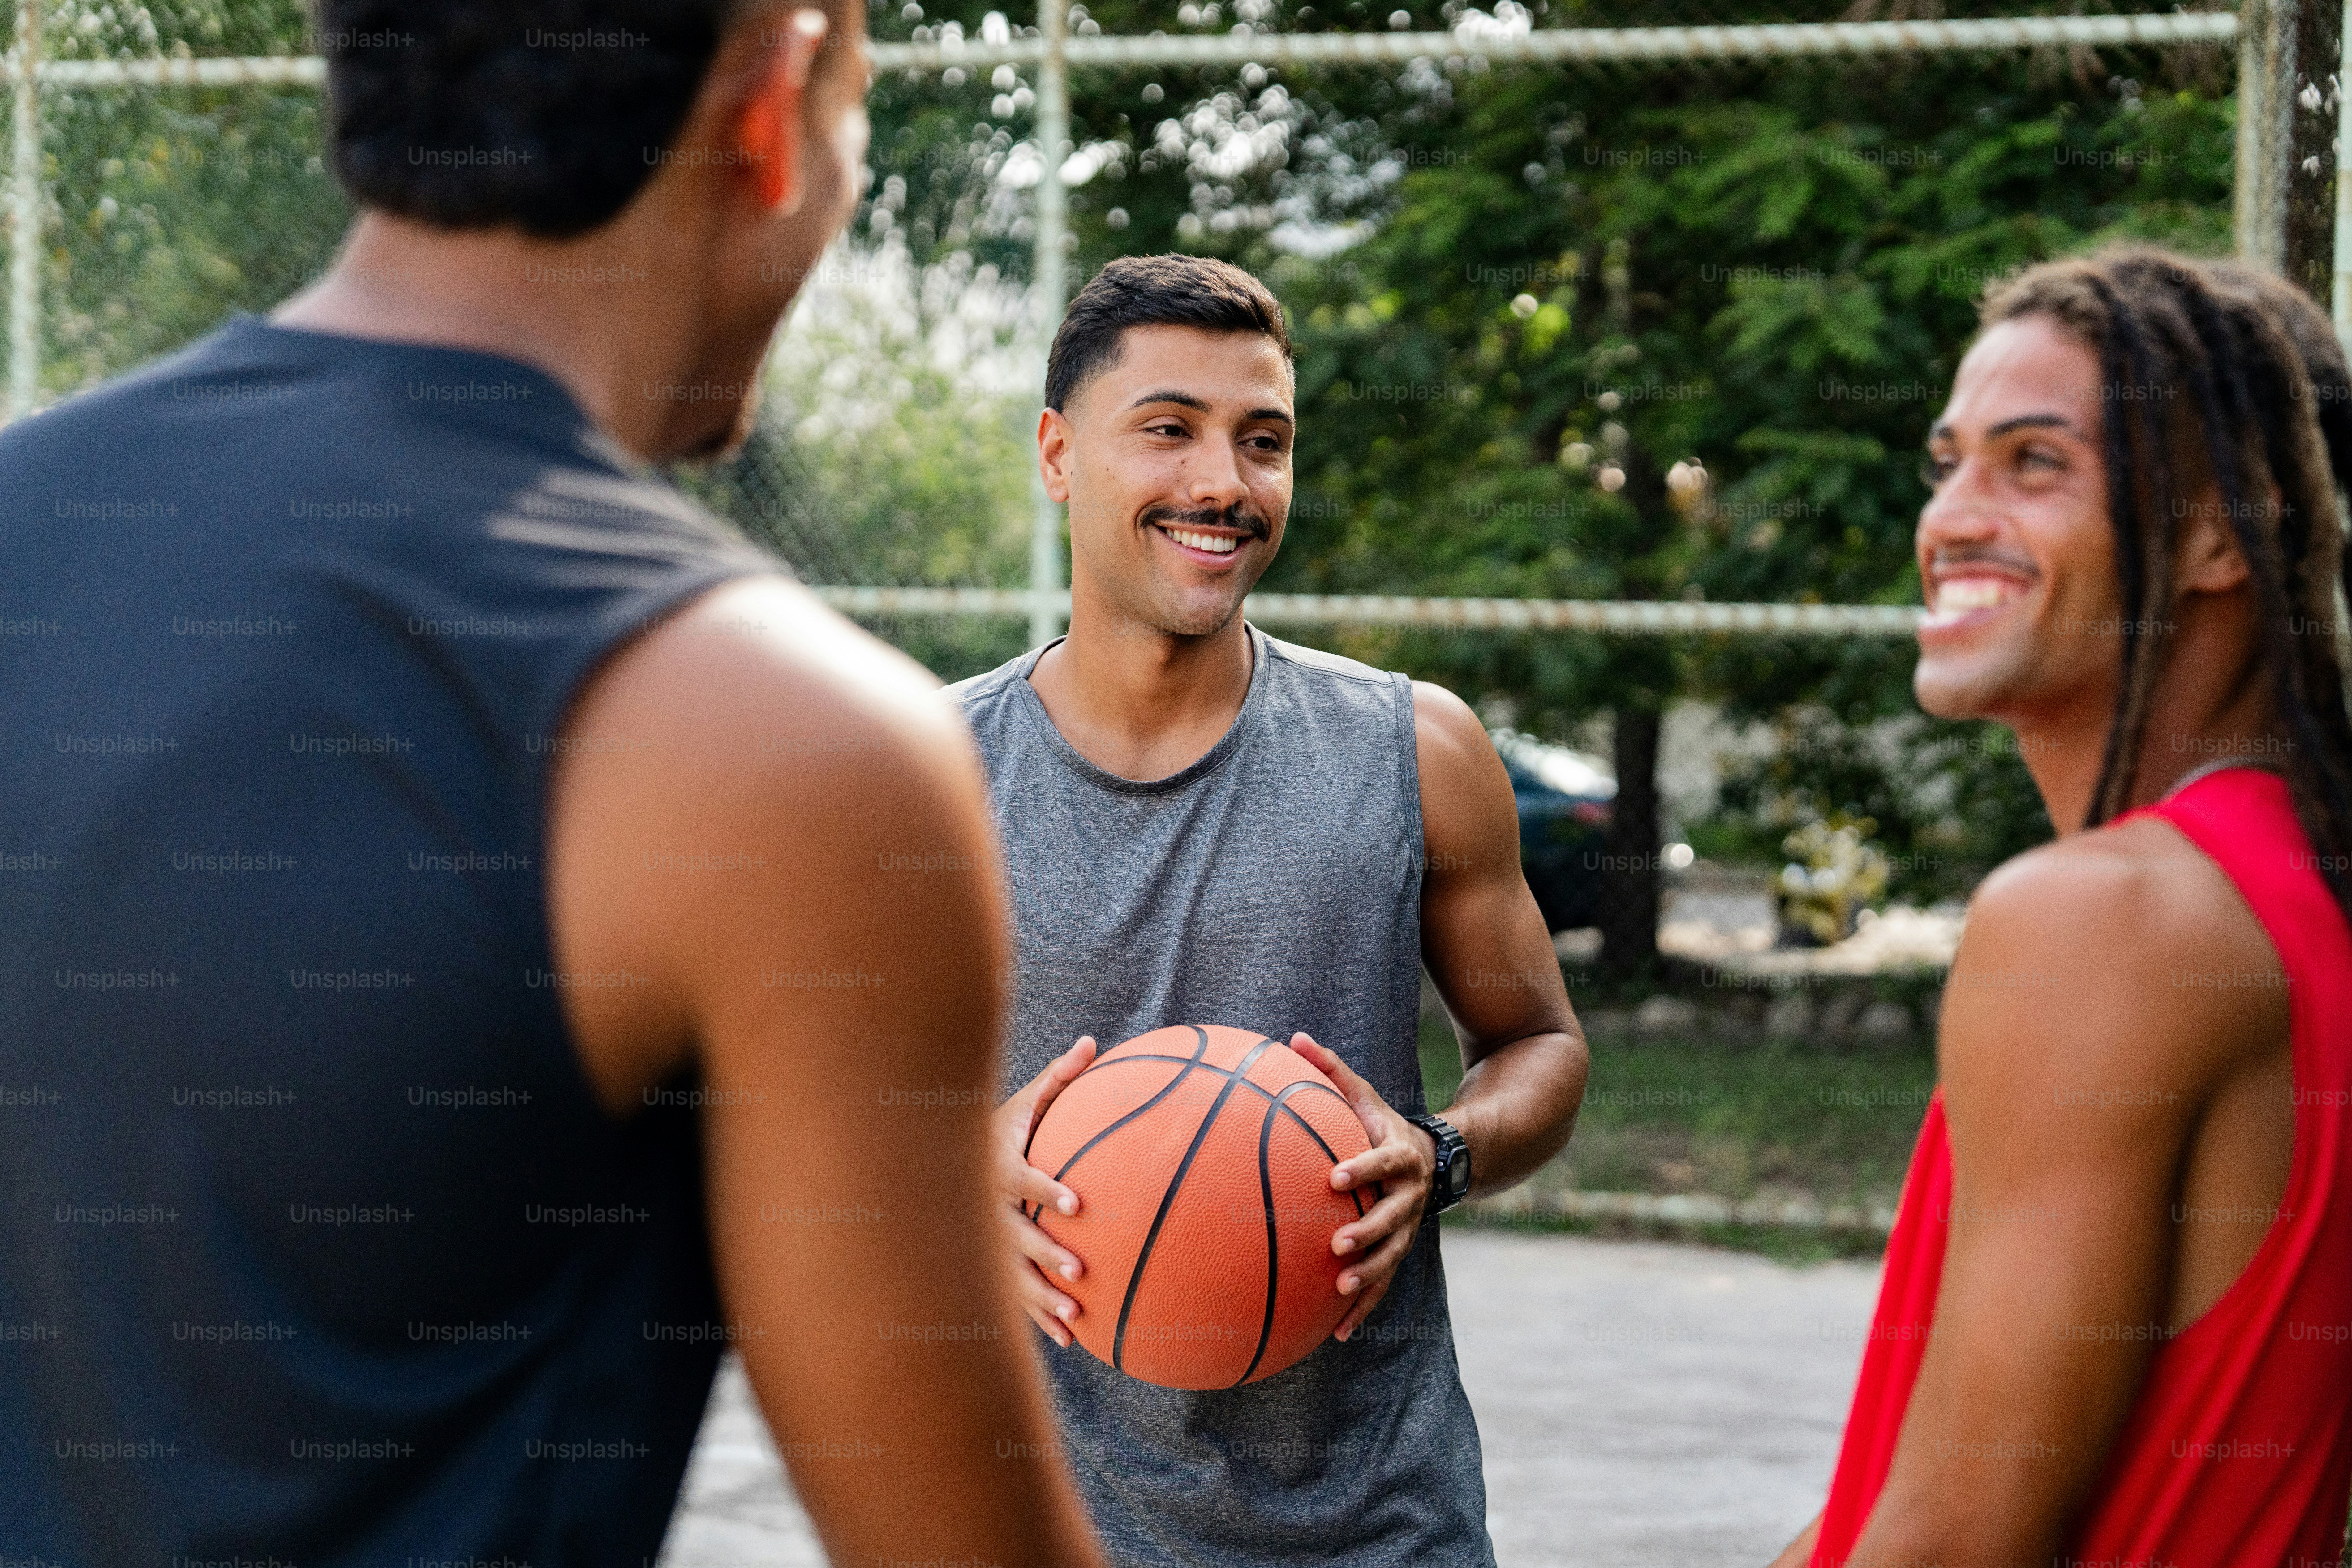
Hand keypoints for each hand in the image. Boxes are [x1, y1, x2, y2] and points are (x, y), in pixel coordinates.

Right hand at [993, 1035, 1097, 1347]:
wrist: (948, 1159)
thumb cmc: (999, 1123)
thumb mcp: (1025, 1099)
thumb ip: (1058, 1076)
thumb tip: (1093, 1042)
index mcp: (1000, 1165)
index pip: (1025, 1179)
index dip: (1048, 1189)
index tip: (1076, 1203)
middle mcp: (990, 1208)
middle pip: (1017, 1236)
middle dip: (1046, 1254)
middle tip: (1080, 1269)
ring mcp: (988, 1241)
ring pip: (1013, 1275)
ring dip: (1043, 1298)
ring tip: (1077, 1315)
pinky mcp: (993, 1264)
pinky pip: (1015, 1296)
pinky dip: (1039, 1319)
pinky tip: (1069, 1339)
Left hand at [1287, 1031, 1435, 1340]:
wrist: (1431, 1159)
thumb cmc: (1380, 1123)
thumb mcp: (1363, 1094)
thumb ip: (1331, 1069)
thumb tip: (1293, 1036)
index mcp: (1399, 1155)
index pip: (1383, 1162)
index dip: (1363, 1168)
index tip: (1335, 1177)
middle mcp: (1408, 1196)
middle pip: (1392, 1217)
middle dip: (1368, 1234)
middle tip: (1337, 1245)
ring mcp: (1406, 1227)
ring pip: (1392, 1256)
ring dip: (1368, 1276)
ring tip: (1340, 1290)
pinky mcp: (1398, 1251)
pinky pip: (1382, 1283)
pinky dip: (1363, 1309)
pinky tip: (1337, 1333)